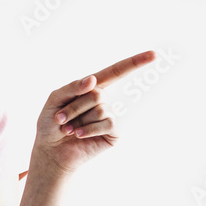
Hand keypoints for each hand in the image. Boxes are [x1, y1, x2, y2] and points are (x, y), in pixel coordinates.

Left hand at [30, 50, 156, 176]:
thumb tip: (93, 79)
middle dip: (75, 107)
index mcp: (92, 88)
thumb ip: (73, 87)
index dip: (135, 63)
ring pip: (99, 110)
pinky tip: (78, 134)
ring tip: (68, 128)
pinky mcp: (113, 133)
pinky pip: (106, 124)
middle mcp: (103, 100)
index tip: (154, 54)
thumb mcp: (55, 98)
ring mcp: (110, 117)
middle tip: (61, 118)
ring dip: (78, 119)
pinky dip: (88, 129)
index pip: (116, 72)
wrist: (50, 150)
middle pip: (97, 94)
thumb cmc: (51, 123)